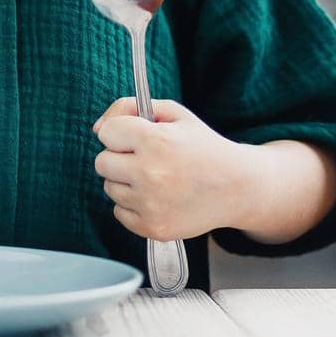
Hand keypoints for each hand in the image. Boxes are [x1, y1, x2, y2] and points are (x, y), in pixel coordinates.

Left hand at [92, 96, 244, 241]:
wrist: (237, 187)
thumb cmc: (203, 146)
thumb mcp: (173, 113)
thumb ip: (130, 108)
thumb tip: (97, 128)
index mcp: (156, 140)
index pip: (107, 133)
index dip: (121, 132)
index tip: (138, 136)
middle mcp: (151, 173)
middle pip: (101, 162)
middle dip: (119, 157)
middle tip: (146, 157)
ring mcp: (151, 204)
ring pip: (109, 188)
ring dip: (126, 182)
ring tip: (156, 178)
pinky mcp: (153, 228)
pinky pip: (119, 212)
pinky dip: (133, 205)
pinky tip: (157, 197)